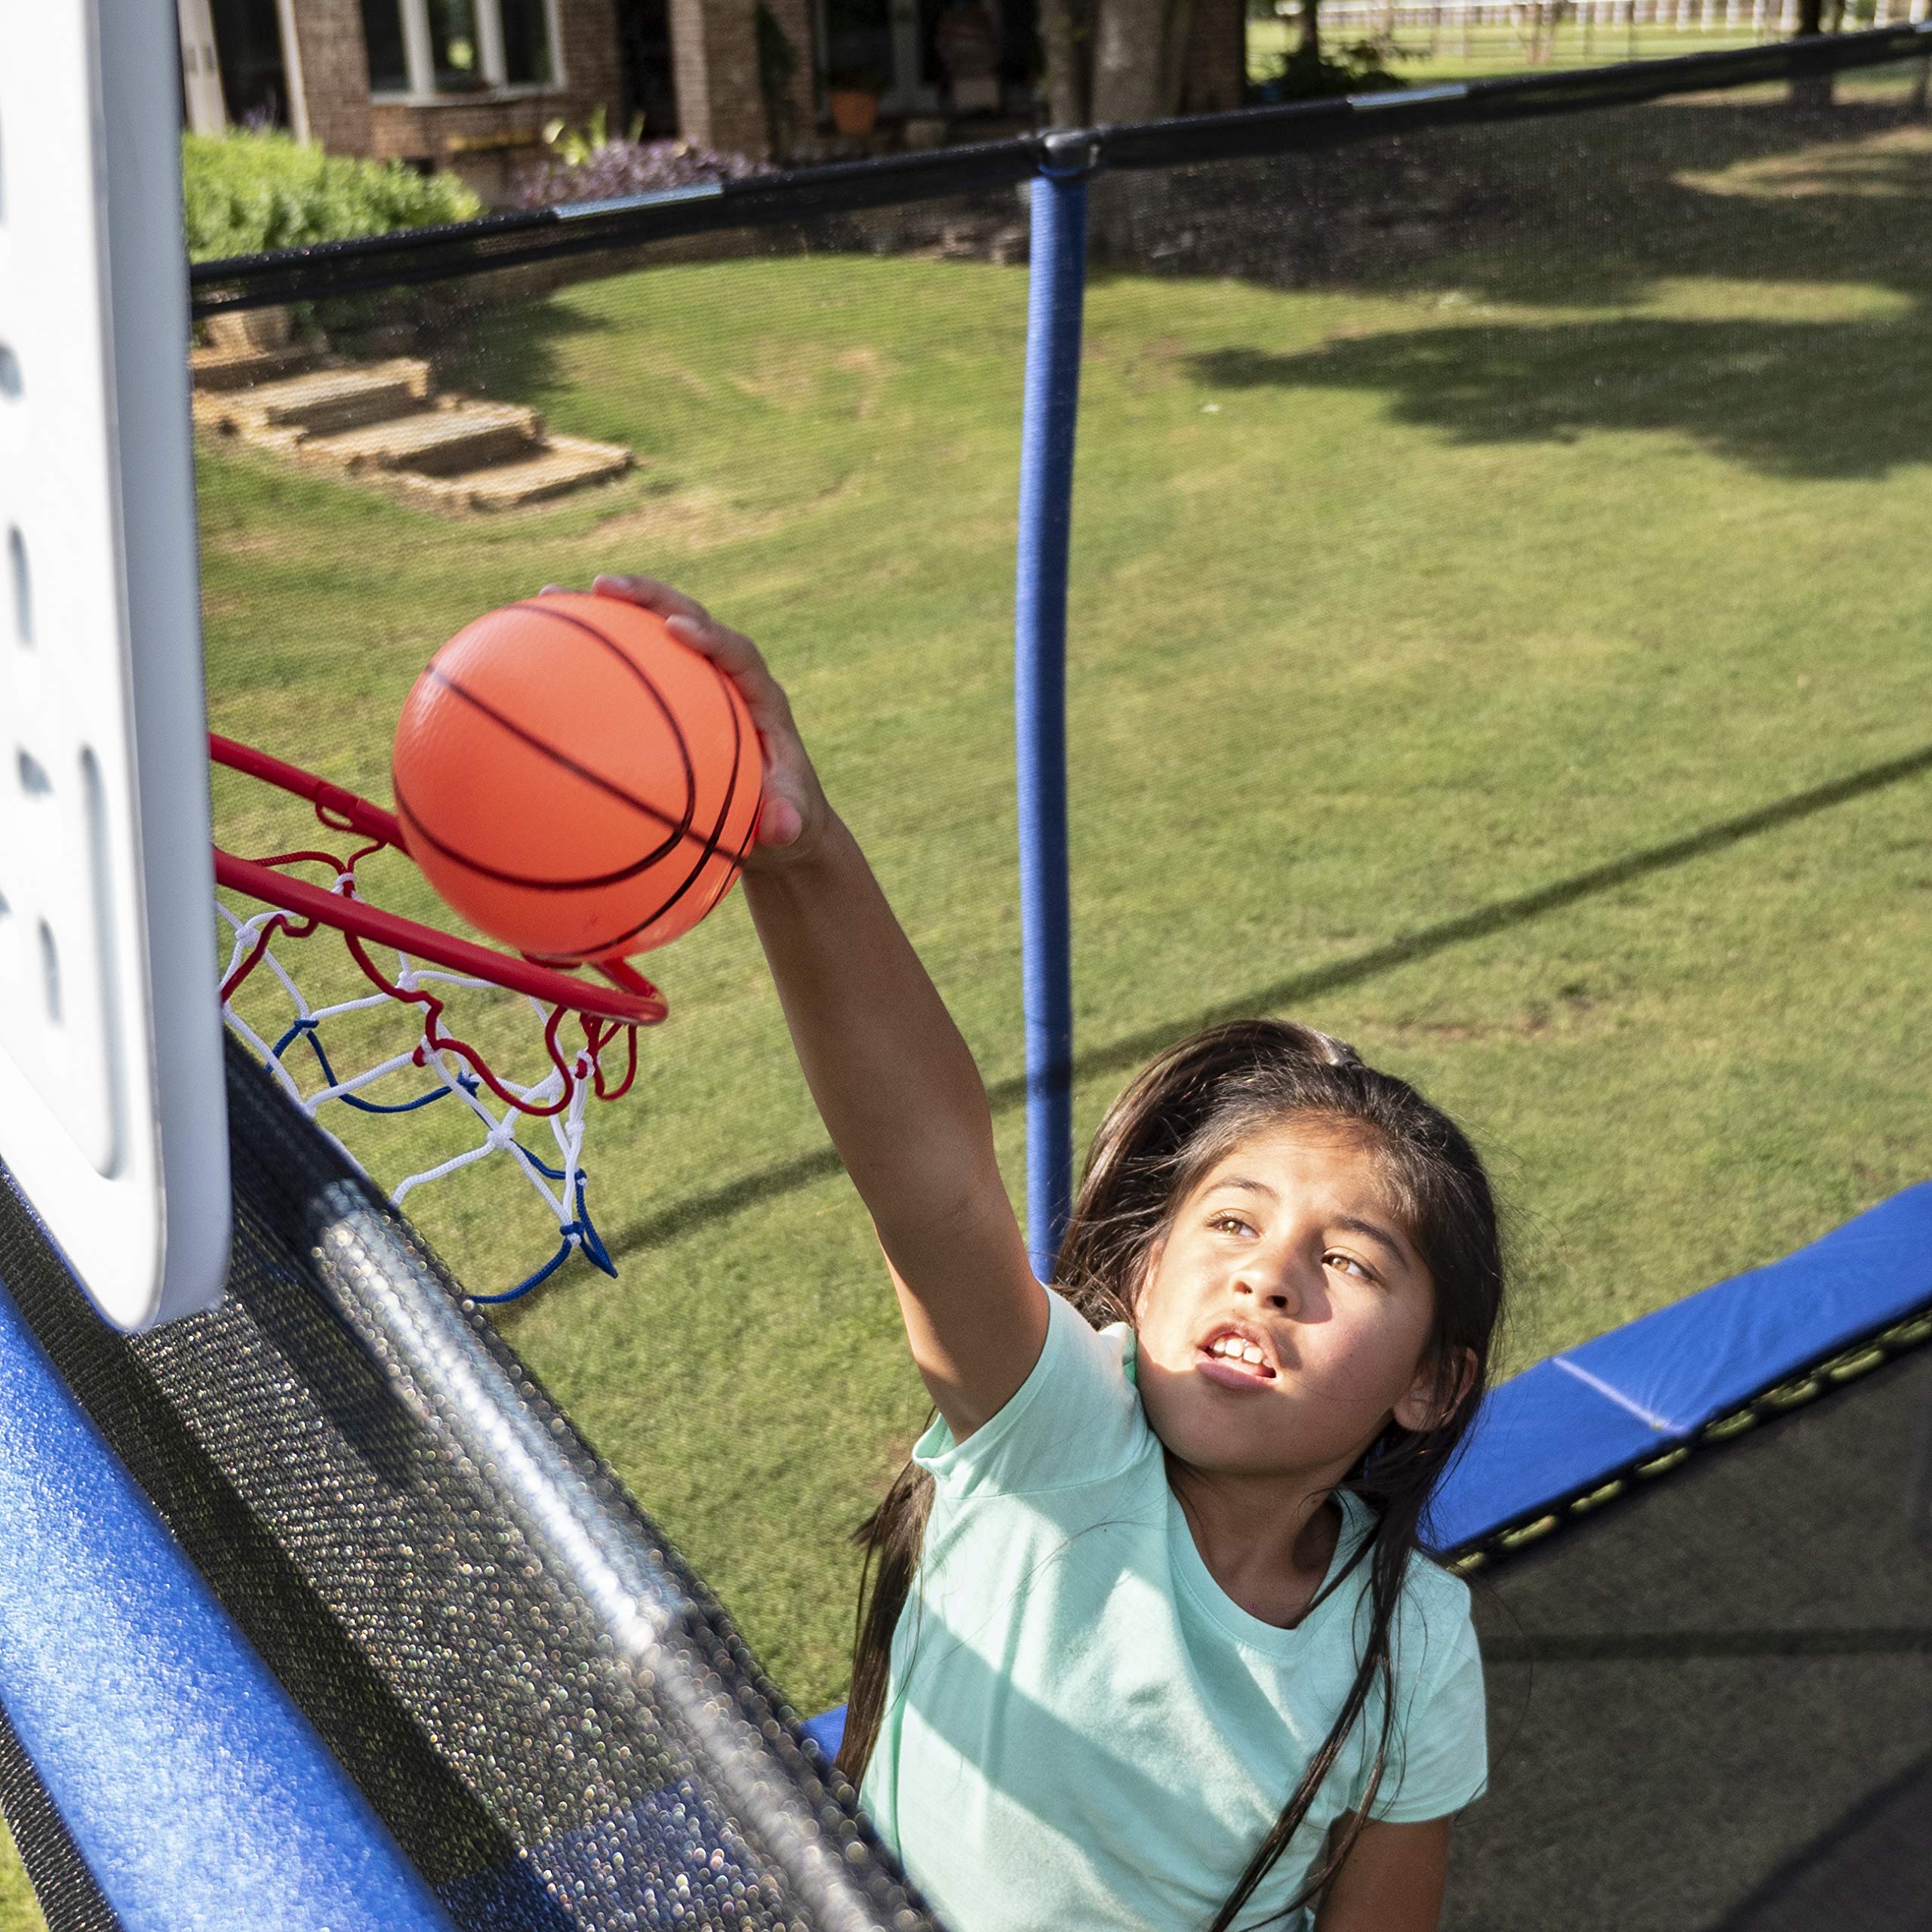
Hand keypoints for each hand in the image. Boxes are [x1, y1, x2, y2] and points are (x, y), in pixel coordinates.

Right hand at [543, 575, 831, 865]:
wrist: (775, 816)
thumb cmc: (786, 816)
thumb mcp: (794, 823)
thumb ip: (788, 820)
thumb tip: (781, 829)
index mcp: (759, 694)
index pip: (737, 652)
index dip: (710, 636)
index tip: (678, 630)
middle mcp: (725, 675)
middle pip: (687, 616)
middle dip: (648, 597)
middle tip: (604, 585)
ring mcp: (692, 679)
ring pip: (648, 631)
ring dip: (604, 612)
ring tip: (549, 596)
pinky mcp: (666, 694)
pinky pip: (624, 667)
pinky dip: (584, 656)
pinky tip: (531, 651)